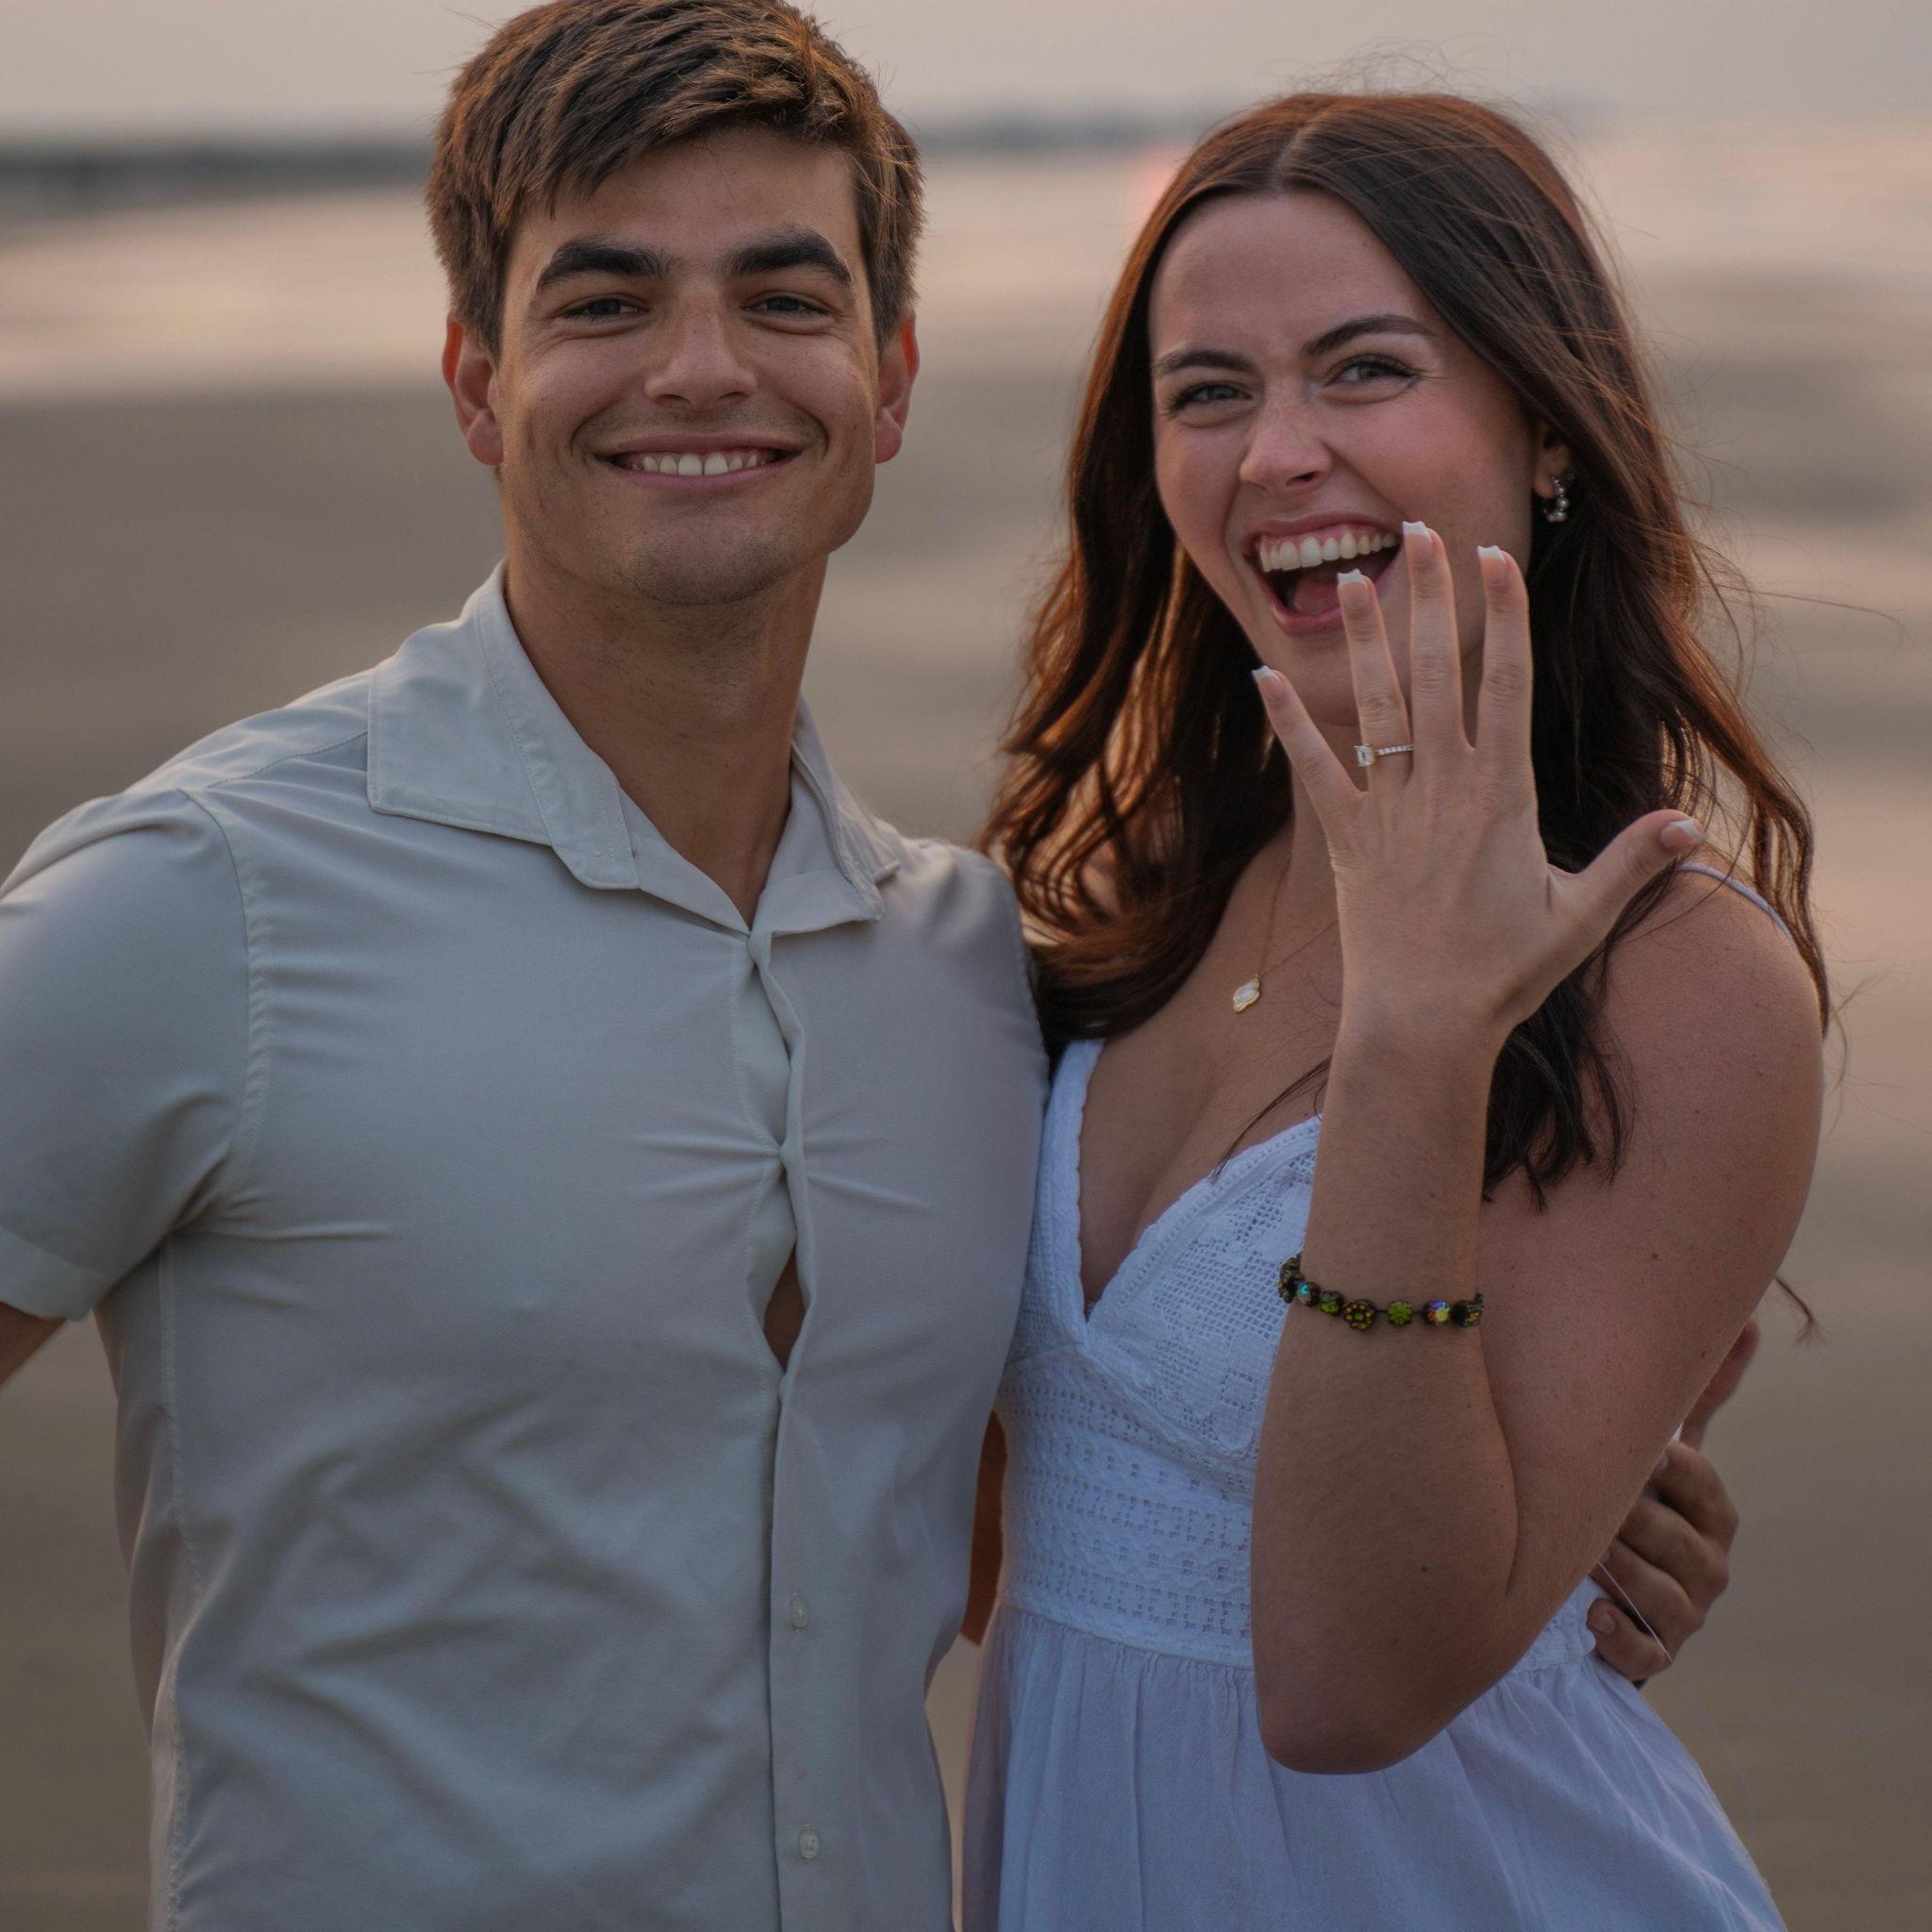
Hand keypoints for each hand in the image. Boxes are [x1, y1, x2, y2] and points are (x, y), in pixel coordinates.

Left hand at [1253, 526, 1705, 1045]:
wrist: (1421, 1024)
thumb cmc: (1503, 974)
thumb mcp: (1579, 918)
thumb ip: (1631, 863)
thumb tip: (1690, 825)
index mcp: (1502, 795)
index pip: (1507, 687)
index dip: (1504, 618)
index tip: (1497, 560)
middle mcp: (1442, 789)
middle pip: (1437, 675)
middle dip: (1430, 600)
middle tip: (1418, 531)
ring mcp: (1388, 811)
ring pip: (1374, 709)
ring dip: (1361, 642)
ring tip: (1345, 579)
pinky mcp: (1345, 839)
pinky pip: (1312, 770)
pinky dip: (1287, 724)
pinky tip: (1262, 677)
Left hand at [1587, 1319, 1758, 1679]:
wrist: (1617, 1587)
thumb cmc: (1638, 1501)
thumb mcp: (1666, 1450)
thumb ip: (1698, 1393)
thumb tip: (1744, 1320)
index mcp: (1712, 1511)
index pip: (1700, 1481)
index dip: (1668, 1465)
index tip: (1637, 1447)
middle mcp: (1708, 1563)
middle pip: (1674, 1538)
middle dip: (1631, 1518)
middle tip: (1588, 1500)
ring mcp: (1685, 1613)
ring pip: (1657, 1593)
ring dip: (1618, 1570)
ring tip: (1582, 1551)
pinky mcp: (1654, 1653)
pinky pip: (1644, 1653)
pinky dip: (1620, 1637)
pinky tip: (1593, 1614)